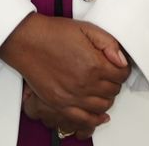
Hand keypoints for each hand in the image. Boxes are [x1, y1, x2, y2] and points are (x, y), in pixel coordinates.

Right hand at [0, 14, 130, 129]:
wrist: (26, 41)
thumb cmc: (52, 33)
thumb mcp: (86, 29)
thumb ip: (108, 44)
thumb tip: (122, 60)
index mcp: (94, 64)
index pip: (122, 74)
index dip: (122, 69)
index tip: (118, 66)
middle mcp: (85, 84)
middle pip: (113, 91)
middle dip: (114, 82)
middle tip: (108, 74)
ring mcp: (72, 97)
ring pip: (102, 106)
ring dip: (106, 98)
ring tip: (101, 89)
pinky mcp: (60, 104)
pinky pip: (84, 119)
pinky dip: (95, 119)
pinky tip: (100, 115)